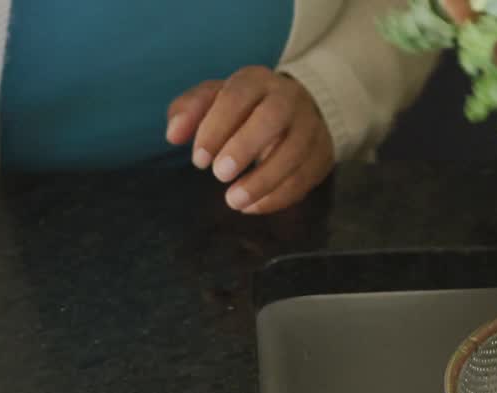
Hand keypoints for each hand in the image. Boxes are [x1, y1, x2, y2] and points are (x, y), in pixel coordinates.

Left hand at [166, 66, 333, 214]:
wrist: (299, 108)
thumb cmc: (246, 107)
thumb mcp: (214, 98)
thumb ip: (189, 111)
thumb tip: (174, 135)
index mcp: (257, 80)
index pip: (237, 97)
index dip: (217, 127)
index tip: (199, 159)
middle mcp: (289, 99)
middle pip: (272, 119)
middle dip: (244, 148)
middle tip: (219, 175)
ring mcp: (311, 127)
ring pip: (294, 154)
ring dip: (263, 181)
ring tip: (234, 201)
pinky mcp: (323, 154)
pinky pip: (305, 179)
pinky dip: (278, 197)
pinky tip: (252, 207)